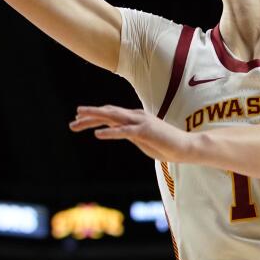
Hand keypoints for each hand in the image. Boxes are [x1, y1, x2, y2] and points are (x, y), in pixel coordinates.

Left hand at [69, 105, 195, 162]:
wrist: (186, 146)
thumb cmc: (166, 145)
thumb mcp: (143, 139)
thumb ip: (130, 134)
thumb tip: (118, 132)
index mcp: (135, 117)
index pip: (110, 114)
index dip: (94, 115)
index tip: (79, 118)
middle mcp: (135, 116)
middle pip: (107, 113)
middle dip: (89, 115)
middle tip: (72, 120)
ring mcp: (140, 122)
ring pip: (112, 117)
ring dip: (94, 118)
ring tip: (78, 119)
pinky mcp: (144, 132)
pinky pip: (123, 132)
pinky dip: (110, 132)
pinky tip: (97, 135)